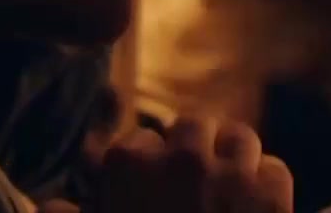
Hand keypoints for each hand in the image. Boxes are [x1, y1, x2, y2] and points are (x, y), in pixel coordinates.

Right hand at [93, 118, 293, 212]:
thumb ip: (74, 210)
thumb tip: (55, 201)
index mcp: (129, 164)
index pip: (140, 140)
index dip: (146, 164)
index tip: (148, 187)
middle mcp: (181, 157)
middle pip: (193, 125)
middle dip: (193, 148)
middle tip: (193, 180)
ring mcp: (230, 174)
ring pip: (239, 138)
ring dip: (233, 159)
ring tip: (229, 186)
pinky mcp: (272, 197)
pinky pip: (275, 169)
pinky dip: (267, 186)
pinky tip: (256, 207)